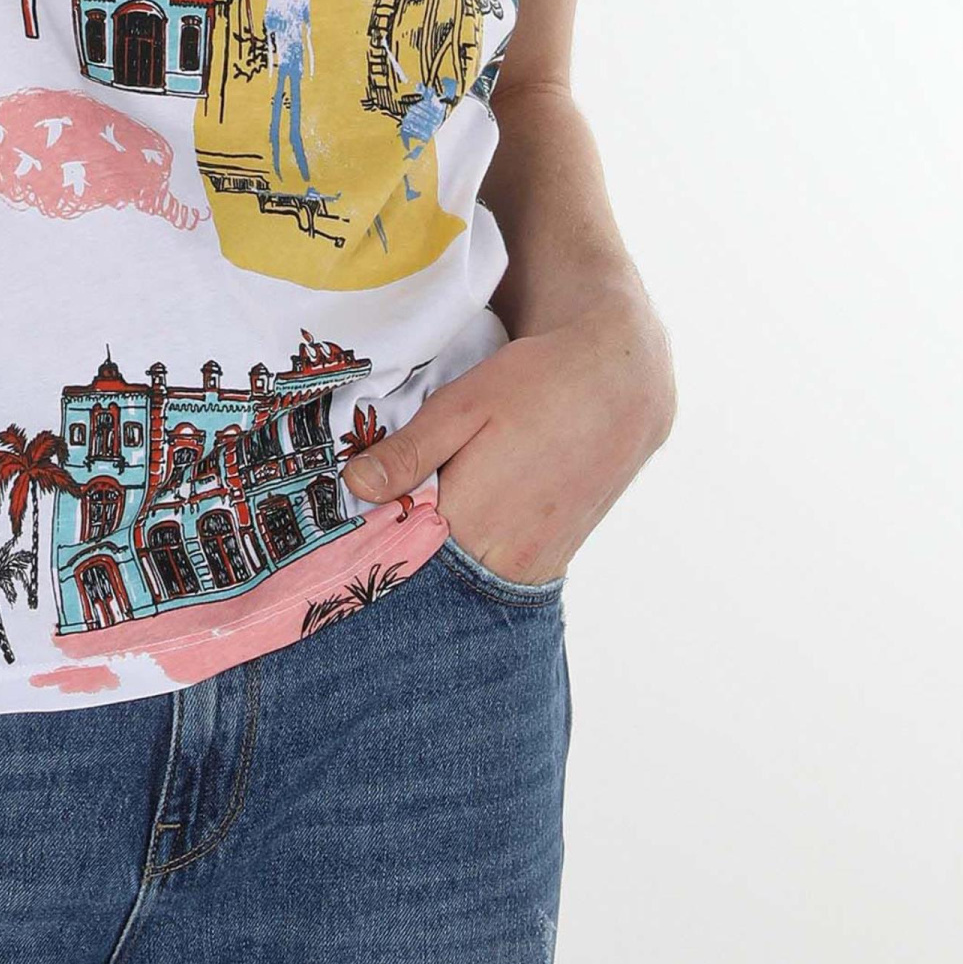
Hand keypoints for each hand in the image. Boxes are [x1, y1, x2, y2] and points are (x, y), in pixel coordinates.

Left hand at [339, 287, 675, 584]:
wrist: (622, 384)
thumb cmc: (537, 384)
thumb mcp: (463, 405)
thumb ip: (409, 451)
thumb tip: (355, 485)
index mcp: (475, 523)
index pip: (402, 560)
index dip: (370, 547)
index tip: (340, 535)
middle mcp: (507, 560)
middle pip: (433, 577)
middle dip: (400, 555)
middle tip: (371, 524)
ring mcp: (536, 567)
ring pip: (465, 579)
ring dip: (436, 558)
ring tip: (410, 519)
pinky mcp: (554, 560)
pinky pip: (498, 574)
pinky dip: (470, 557)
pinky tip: (455, 525)